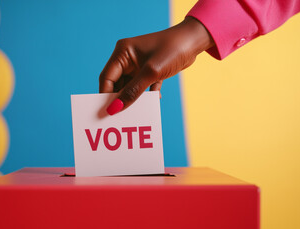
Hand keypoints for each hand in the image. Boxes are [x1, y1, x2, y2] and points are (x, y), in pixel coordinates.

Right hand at [99, 17, 214, 114]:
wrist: (194, 41)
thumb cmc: (172, 49)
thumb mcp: (151, 72)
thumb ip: (132, 92)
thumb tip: (115, 109)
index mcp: (122, 53)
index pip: (107, 77)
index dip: (105, 95)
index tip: (107, 112)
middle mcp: (127, 58)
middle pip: (116, 84)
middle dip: (119, 99)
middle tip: (120, 116)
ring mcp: (138, 65)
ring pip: (129, 87)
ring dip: (133, 98)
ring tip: (136, 111)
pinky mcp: (149, 70)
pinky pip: (142, 86)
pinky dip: (146, 94)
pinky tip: (153, 100)